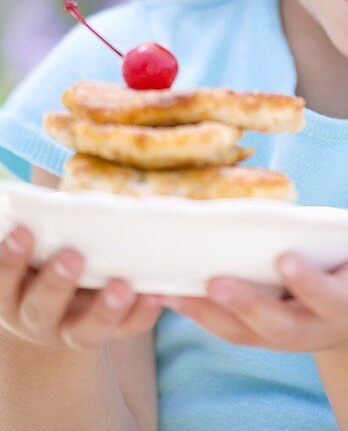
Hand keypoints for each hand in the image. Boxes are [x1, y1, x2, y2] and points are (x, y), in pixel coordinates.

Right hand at [0, 226, 164, 350]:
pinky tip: (154, 294)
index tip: (22, 232)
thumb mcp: (37, 246)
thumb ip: (44, 226)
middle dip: (54, 283)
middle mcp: (36, 316)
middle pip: (39, 307)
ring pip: (82, 331)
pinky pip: (125, 332)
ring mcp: (71, 332)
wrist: (61, 313)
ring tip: (121, 286)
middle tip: (72, 256)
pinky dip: (140, 315)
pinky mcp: (108, 336)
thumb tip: (64, 189)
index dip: (9, 259)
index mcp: (12, 290)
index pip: (3, 279)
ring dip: (102, 310)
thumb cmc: (47, 257)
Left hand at [162, 178, 347, 353]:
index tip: (287, 258)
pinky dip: (195, 310)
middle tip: (216, 280)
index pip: (330, 296)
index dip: (309, 282)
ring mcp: (283, 331)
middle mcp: (315, 322)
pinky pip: (223, 326)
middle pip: (278, 323)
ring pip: (242, 330)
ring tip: (170, 287)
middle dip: (248, 305)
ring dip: (207, 312)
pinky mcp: (258, 330)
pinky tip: (163, 287)